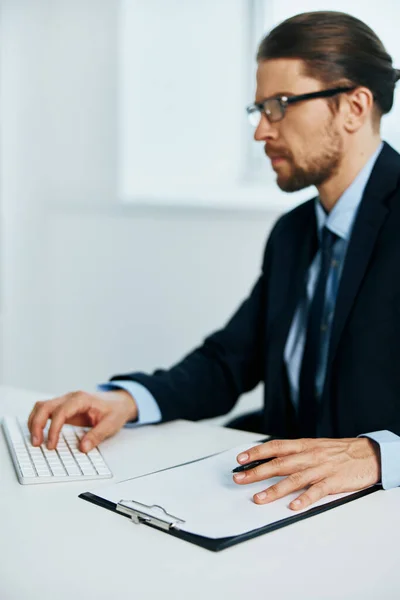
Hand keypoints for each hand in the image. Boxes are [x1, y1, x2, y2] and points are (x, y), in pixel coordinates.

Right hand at [27, 389, 137, 452]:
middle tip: (36, 443)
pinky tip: (39, 434)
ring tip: (35, 441)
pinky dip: (38, 421)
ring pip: (41, 407)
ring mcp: (65, 401)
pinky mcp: (63, 408)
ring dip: (34, 422)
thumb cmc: (115, 410)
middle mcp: (70, 398)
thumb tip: (83, 448)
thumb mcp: (111, 424)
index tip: (52, 445)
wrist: (118, 402)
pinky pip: (45, 411)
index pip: (61, 412)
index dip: (53, 429)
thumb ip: (97, 435)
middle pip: (45, 406)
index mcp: (81, 399)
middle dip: (37, 424)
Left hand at [233, 437, 380, 510]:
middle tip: (239, 479)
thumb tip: (272, 460)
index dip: (257, 452)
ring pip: (294, 479)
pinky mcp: (333, 482)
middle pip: (279, 463)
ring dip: (274, 489)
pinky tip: (293, 507)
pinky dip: (304, 499)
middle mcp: (310, 455)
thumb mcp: (315, 445)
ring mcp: (321, 469)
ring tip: (259, 498)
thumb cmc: (339, 451)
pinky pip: (317, 491)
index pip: (275, 447)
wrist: (368, 454)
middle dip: (257, 472)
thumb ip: (296, 453)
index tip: (240, 459)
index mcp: (304, 445)